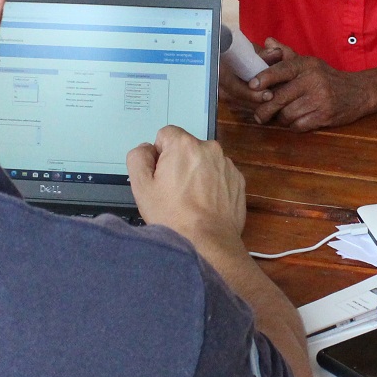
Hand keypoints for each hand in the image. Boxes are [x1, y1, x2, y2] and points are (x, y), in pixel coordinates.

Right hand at [127, 124, 247, 246]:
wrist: (208, 242)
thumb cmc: (174, 217)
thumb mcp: (142, 187)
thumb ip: (138, 158)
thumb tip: (146, 149)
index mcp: (184, 145)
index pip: (166, 134)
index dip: (159, 154)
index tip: (161, 175)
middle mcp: (209, 148)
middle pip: (186, 147)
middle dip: (179, 163)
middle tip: (174, 190)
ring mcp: (226, 164)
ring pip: (204, 161)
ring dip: (197, 173)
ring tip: (191, 200)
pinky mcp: (238, 179)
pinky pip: (219, 174)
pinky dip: (212, 184)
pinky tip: (205, 204)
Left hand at [244, 39, 374, 131]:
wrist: (359, 92)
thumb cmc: (327, 78)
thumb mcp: (310, 63)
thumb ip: (287, 54)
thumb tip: (267, 41)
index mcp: (307, 65)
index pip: (282, 70)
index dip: (265, 78)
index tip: (252, 86)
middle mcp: (313, 80)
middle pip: (280, 97)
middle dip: (265, 109)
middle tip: (259, 115)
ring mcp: (320, 99)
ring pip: (288, 114)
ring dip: (281, 119)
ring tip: (281, 117)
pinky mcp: (325, 116)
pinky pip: (299, 125)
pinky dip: (294, 126)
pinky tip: (296, 121)